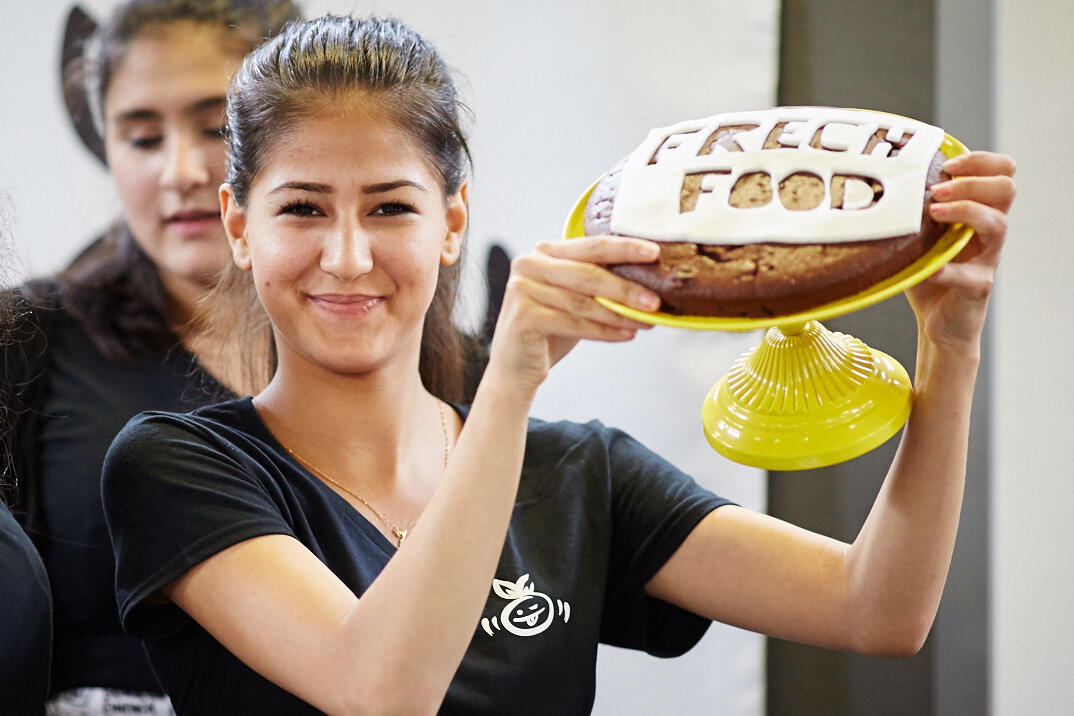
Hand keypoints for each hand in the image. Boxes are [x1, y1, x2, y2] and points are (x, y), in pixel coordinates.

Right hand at [484, 236, 660, 393]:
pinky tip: (626, 335)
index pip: (591, 245)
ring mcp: (522, 288)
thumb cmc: (550, 330)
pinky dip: (603, 331)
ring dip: (619, 314)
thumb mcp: (574, 299)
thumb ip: (598, 284)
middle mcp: (529, 264)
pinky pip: (574, 323)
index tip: (655, 253)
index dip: (625, 248)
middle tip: (656, 300)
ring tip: (646, 322)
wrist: (516, 367)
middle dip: (626, 288)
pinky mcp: (523, 316)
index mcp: (544, 251)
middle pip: (589, 273)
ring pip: (584, 302)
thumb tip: (649, 284)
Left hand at [906, 151, 1015, 353]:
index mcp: (979, 213)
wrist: (938, 323)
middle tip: (937, 189)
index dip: (980, 161)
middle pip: (1006, 188)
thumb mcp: (918, 235)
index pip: (1001, 172)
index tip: (949, 164)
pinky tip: (927, 267)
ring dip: (966, 211)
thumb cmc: (927, 273)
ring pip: (998, 224)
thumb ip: (910, 211)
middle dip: (972, 180)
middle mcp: (988, 232)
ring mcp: (986, 259)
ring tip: (934, 212)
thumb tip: (871, 184)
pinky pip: (969, 275)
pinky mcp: (976, 288)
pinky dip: (946, 270)